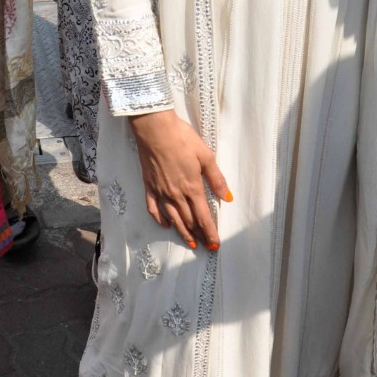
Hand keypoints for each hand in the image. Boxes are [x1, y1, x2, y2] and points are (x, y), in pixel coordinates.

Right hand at [128, 109, 230, 249]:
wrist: (155, 129)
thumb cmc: (182, 139)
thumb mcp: (206, 156)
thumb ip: (216, 179)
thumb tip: (227, 197)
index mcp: (193, 188)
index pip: (203, 217)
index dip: (210, 233)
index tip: (215, 245)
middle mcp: (176, 194)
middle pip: (189, 221)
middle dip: (199, 235)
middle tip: (206, 246)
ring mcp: (161, 192)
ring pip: (173, 218)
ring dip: (182, 232)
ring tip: (190, 242)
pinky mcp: (148, 186)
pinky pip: (153, 208)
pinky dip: (160, 219)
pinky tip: (166, 224)